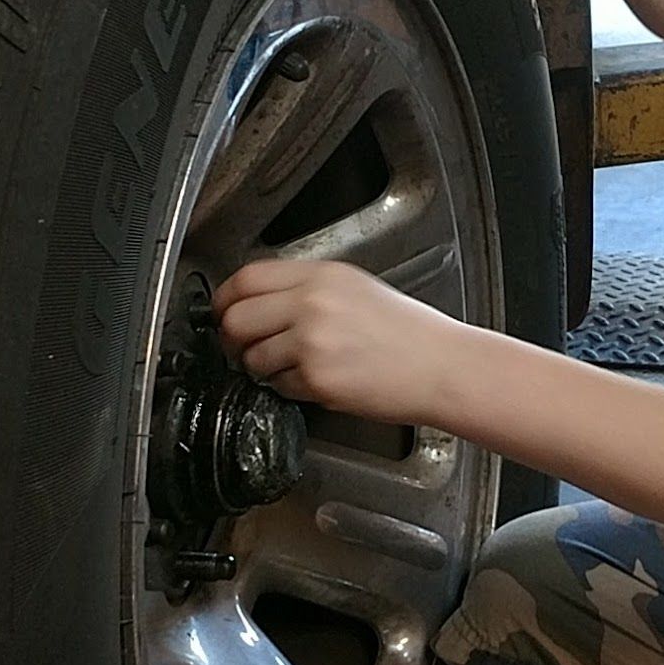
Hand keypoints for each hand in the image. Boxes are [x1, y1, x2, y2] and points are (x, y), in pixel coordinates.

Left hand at [213, 257, 460, 423]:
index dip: (225, 298)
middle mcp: (312, 304)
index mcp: (322, 276)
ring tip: (292, 367)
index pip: (246, 278)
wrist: (441, 366)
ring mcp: (312, 342)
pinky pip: (278, 386)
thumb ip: (306, 288)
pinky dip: (290, 389)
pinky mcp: (317, 379)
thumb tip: (260, 300)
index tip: (223, 311)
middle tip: (243, 346)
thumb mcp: (356, 289)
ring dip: (262, 368)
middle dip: (232, 338)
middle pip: (236, 318)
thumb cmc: (409, 333)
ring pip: (252, 358)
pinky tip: (318, 381)